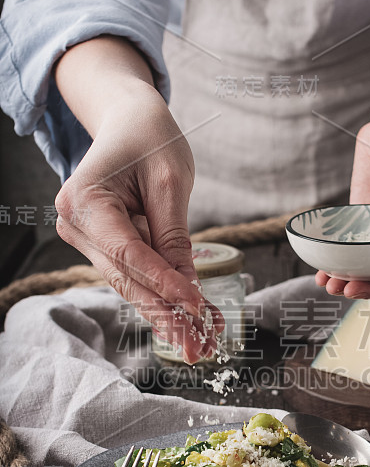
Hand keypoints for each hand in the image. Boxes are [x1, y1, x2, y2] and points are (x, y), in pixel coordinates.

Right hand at [54, 38, 222, 362]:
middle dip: (166, 313)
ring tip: (199, 342)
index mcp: (84, 199)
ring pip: (130, 284)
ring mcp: (84, 238)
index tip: (196, 307)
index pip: (128, 253)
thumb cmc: (150, 137)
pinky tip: (186, 322)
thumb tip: (187, 288)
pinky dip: (161, 296)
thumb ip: (174, 236)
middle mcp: (74, 224)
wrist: (129, 120)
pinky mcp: (100, 246)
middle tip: (199, 346)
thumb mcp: (170, 181)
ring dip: (166, 313)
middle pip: (126, 278)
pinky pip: (133, 276)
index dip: (164, 284)